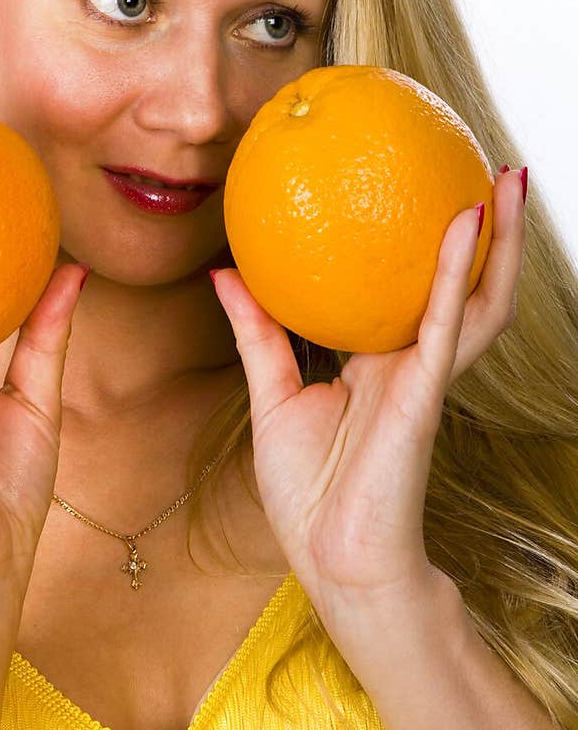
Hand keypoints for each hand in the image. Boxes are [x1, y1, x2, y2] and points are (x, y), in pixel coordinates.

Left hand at [211, 167, 525, 622]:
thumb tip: (224, 272)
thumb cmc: (307, 493)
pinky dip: (456, 270)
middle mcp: (412, 362)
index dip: (421, 247)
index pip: (410, 292)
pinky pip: (444, 322)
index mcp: (380, 364)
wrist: (334, 562)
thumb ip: (256, 333)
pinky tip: (463, 223)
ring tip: (504, 177)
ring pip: (478, 296)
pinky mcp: (425, 393)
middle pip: (462, 284)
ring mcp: (426, 376)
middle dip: (484, 230)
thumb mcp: (270, 397)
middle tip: (485, 166)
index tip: (417, 189)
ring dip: (496, 237)